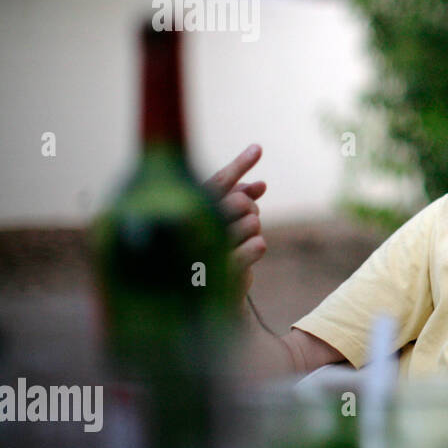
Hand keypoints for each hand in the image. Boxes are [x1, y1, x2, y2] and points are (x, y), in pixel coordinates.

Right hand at [203, 144, 267, 300]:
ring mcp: (206, 252)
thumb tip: (260, 185)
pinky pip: (257, 245)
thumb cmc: (213, 254)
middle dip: (250, 206)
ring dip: (255, 228)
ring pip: (251, 222)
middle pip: (238, 201)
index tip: (258, 148)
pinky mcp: (223, 274)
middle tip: (249, 215)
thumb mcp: (223, 223)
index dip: (238, 166)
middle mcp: (191, 229)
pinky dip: (259, 246)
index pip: (216, 184)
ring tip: (244, 238)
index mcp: (187, 212)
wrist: (206, 299)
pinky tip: (254, 249)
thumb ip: (237, 200)